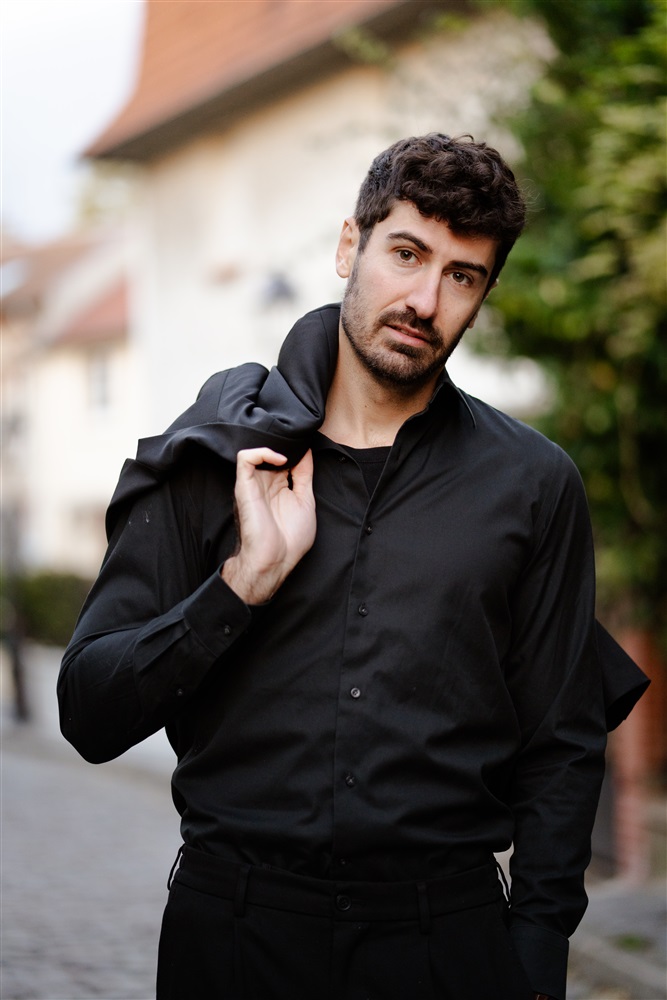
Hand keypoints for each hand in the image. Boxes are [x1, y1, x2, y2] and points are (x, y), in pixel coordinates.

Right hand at [221, 447, 315, 604]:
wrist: (275, 559)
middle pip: (271, 450)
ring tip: (290, 451)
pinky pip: (244, 457)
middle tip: (301, 439)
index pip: (284, 457)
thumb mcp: (306, 500)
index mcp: (279, 486)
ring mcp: (254, 483)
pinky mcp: (244, 485)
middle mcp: (265, 482)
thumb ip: (305, 475)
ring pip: (256, 448)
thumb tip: (307, 451)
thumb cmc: (291, 538)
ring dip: (274, 444)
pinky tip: (280, 460)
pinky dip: (262, 451)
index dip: (296, 448)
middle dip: (286, 441)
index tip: (309, 441)